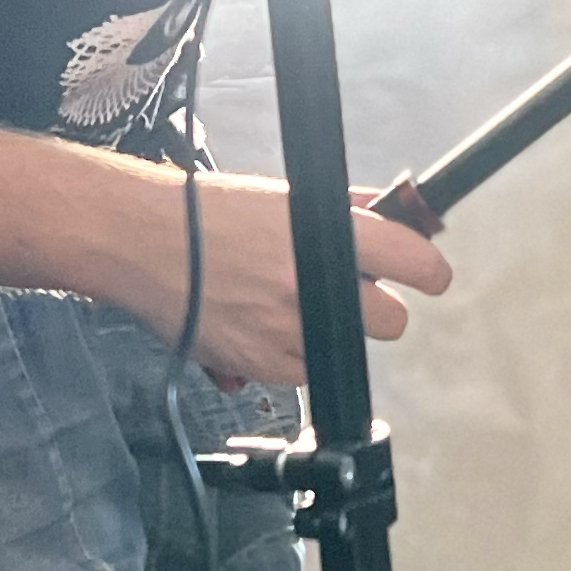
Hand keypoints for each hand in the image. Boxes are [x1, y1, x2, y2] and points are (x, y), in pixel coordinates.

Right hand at [157, 172, 454, 389]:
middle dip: (373, 308)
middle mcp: (313, 286)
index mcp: (327, 235)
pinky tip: (264, 323)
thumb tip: (393, 213)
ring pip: (347, 350)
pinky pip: (304, 372)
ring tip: (290, 305)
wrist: (141, 242)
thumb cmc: (204, 213)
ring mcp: (287, 331)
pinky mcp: (260, 365)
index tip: (429, 275)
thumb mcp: (284, 197)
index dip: (430, 271)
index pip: (415, 261)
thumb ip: (347, 210)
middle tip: (345, 291)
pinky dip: (293, 354)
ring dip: (331, 333)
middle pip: (392, 321)